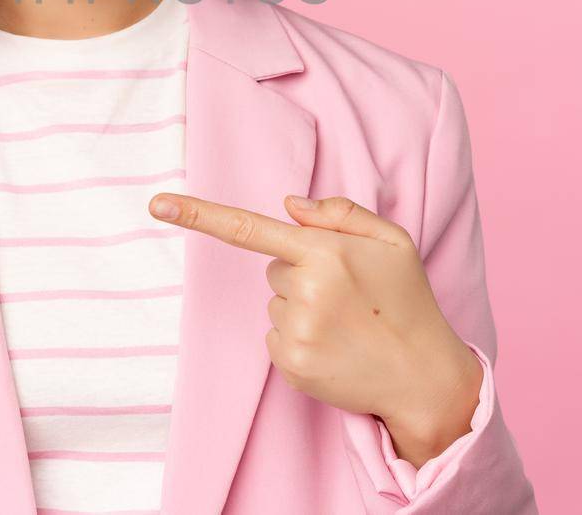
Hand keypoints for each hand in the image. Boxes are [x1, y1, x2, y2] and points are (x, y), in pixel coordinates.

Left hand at [147, 191, 483, 464]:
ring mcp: (295, 332)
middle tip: (347, 295)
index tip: (157, 204)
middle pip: (273, 268)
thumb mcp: (392, 241)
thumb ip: (340, 213)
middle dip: (302, 274)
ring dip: (301, 308)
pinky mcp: (290, 365)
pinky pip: (274, 337)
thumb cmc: (407, 302)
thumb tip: (287, 206)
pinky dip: (298, 340)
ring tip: (346, 324)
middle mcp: (305, 291)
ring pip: (275, 303)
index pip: (252, 228)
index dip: (199, 214)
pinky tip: (334, 347)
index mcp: (327, 252)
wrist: (424, 378)